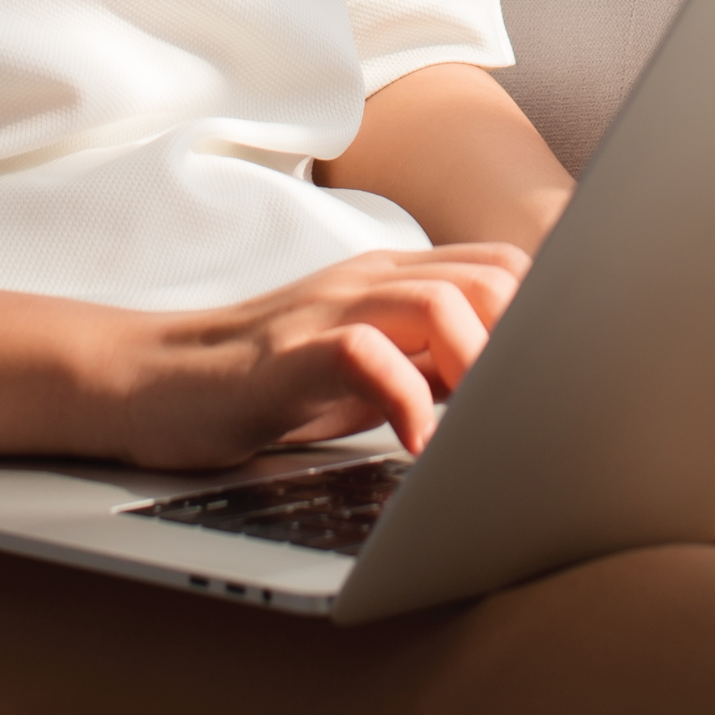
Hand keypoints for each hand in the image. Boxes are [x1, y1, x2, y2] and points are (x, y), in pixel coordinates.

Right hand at [103, 242, 531, 471]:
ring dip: (478, 366)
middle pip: (490, 278)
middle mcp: (368, 281)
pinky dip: (407, 401)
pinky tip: (415, 445)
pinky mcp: (288, 353)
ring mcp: (328, 309)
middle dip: (526, 344)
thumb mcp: (366, 369)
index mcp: (394, 280)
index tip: (561, 383)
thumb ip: (433, 362)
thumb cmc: (266, 384)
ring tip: (482, 428)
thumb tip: (515, 391)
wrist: (153, 381)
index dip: (546, 321)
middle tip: (523, 412)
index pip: (502, 269)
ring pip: (440, 302)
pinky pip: (366, 355)